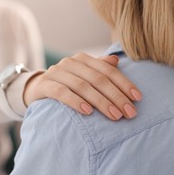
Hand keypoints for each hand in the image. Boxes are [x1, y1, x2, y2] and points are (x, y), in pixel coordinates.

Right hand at [23, 52, 141, 120]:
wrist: (36, 87)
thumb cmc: (67, 83)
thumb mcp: (84, 75)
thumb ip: (100, 68)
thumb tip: (116, 61)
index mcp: (83, 59)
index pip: (108, 70)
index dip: (124, 83)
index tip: (137, 98)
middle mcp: (70, 62)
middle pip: (98, 79)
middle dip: (116, 96)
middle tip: (129, 113)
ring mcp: (56, 72)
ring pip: (82, 86)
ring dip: (100, 101)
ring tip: (114, 115)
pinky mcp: (45, 85)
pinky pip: (62, 93)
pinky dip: (75, 101)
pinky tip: (87, 112)